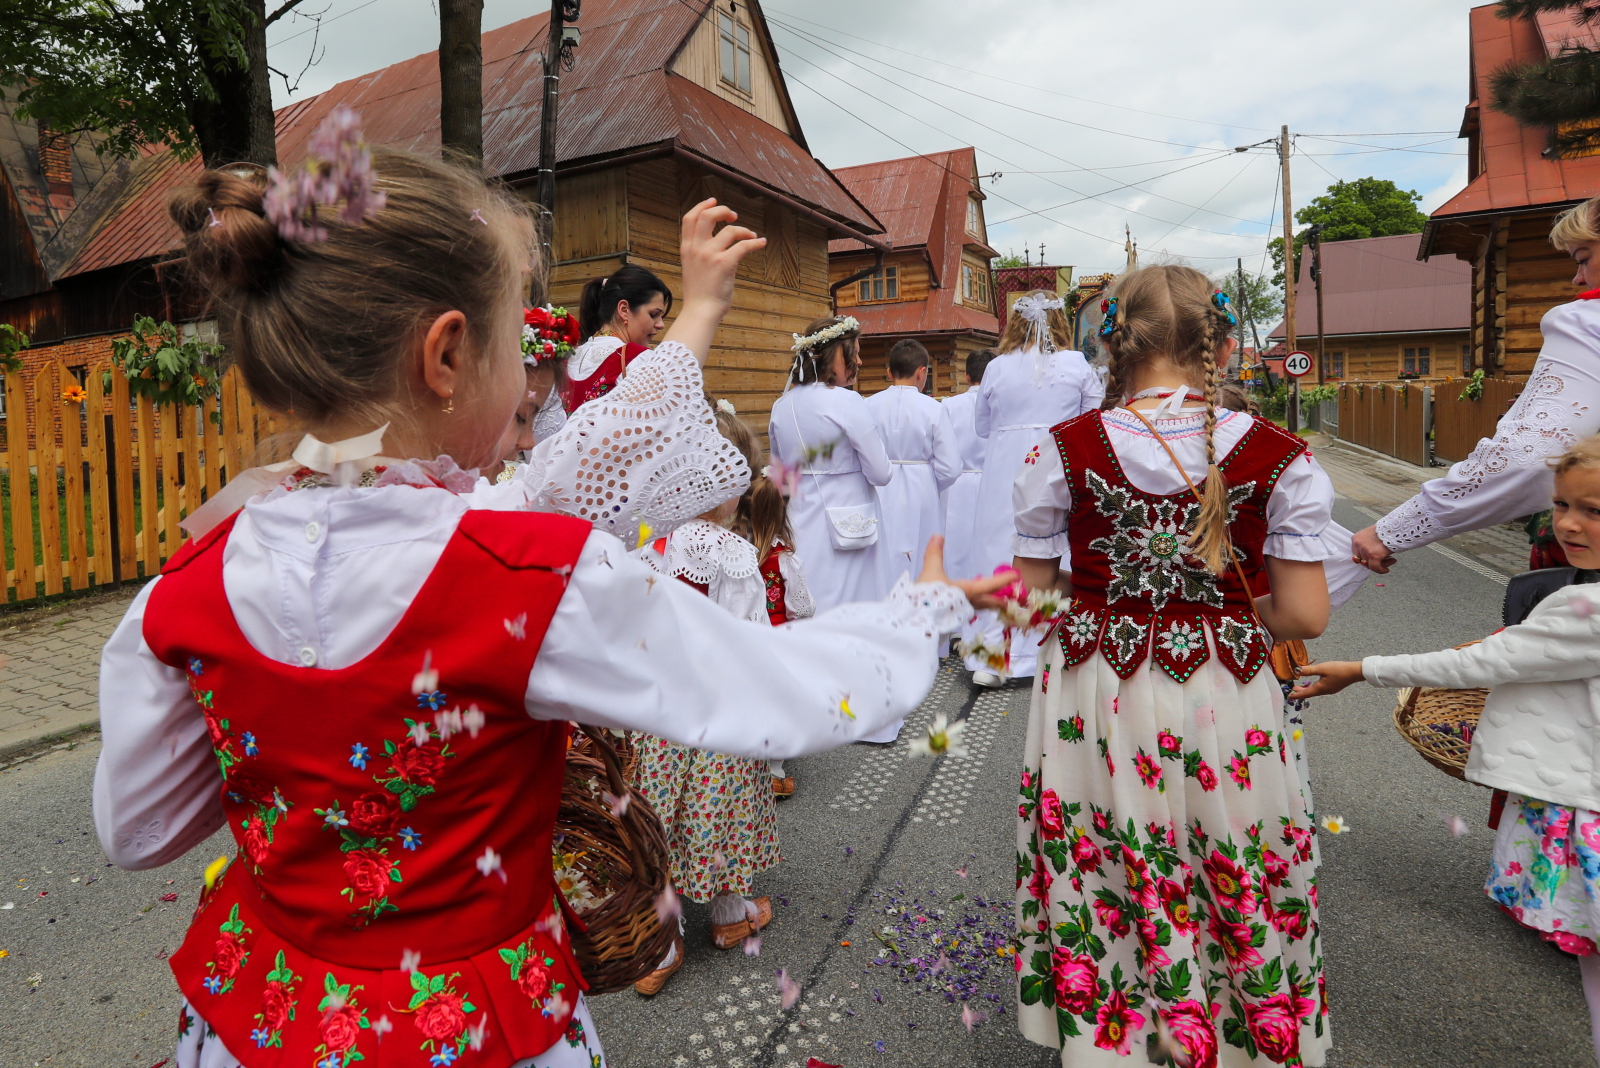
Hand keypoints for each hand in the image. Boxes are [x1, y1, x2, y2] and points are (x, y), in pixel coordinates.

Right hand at [678, 198, 763, 315]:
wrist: (700, 312)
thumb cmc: (699, 294)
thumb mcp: (692, 268)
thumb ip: (699, 253)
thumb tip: (716, 243)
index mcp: (687, 248)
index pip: (690, 218)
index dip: (702, 206)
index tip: (714, 201)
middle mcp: (696, 248)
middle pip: (708, 216)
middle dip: (723, 211)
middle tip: (734, 216)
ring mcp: (710, 255)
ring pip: (730, 230)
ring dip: (744, 230)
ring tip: (752, 236)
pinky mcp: (725, 264)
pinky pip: (743, 246)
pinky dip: (755, 242)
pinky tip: (761, 243)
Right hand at [918, 535, 1016, 609]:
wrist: (915, 619)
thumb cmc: (927, 596)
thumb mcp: (931, 572)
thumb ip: (934, 554)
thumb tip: (938, 536)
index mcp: (968, 590)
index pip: (990, 584)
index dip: (1003, 579)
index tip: (1016, 576)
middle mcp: (968, 602)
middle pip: (988, 601)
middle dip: (999, 600)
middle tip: (1011, 601)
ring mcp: (960, 612)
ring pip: (978, 607)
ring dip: (987, 605)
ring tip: (992, 604)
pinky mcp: (950, 618)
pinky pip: (967, 611)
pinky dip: (973, 607)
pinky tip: (968, 606)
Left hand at [1288, 660, 1364, 699]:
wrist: (1355, 672)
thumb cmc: (1339, 670)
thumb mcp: (1322, 668)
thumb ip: (1309, 670)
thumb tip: (1297, 671)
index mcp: (1320, 688)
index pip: (1305, 694)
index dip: (1296, 695)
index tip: (1289, 696)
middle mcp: (1325, 691)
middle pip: (1310, 693)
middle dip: (1301, 691)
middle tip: (1293, 689)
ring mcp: (1331, 690)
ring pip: (1316, 691)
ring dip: (1308, 689)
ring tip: (1302, 686)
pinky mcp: (1334, 687)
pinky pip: (1321, 689)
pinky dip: (1315, 687)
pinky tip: (1316, 683)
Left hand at [1350, 525, 1395, 573]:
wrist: (1397, 528)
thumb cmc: (1387, 531)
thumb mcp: (1371, 536)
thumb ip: (1366, 546)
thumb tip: (1364, 562)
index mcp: (1356, 538)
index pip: (1357, 553)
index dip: (1367, 557)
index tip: (1374, 558)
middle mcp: (1358, 543)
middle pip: (1362, 560)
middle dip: (1373, 561)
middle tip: (1384, 560)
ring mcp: (1365, 549)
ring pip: (1370, 564)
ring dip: (1381, 564)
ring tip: (1390, 560)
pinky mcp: (1373, 555)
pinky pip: (1375, 568)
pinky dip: (1381, 570)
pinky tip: (1386, 570)